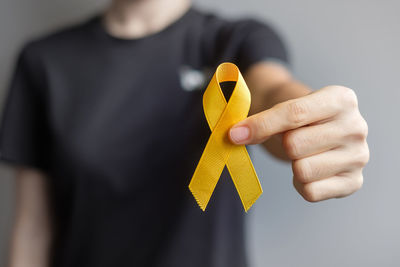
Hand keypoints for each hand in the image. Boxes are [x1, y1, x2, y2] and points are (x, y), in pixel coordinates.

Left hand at [229, 86, 368, 201]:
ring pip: (302, 170)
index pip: (294, 113)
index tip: (234, 134)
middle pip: (294, 145)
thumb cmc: (300, 118)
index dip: (260, 125)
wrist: (321, 130)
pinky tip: (310, 170)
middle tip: (292, 139)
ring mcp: (358, 157)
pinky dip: (301, 184)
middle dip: (284, 144)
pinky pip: (310, 192)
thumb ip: (261, 120)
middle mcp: (356, 127)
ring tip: (304, 154)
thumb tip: (235, 135)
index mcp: (341, 99)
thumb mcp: (284, 107)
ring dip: (293, 165)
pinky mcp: (354, 183)